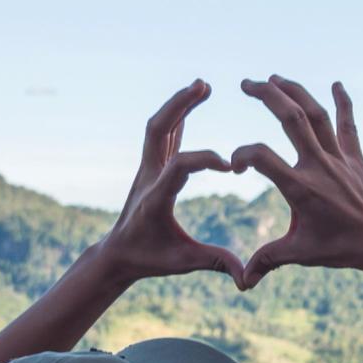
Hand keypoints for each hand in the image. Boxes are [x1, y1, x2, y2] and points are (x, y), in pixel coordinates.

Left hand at [96, 80, 244, 282]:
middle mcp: (148, 176)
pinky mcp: (152, 167)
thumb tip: (245, 278)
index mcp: (155, 198)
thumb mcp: (182, 263)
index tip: (231, 167)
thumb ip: (214, 263)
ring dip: (179, 104)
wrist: (118, 253)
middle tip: (204, 86)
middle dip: (180, 106)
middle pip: (159, 130)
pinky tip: (193, 100)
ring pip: (159, 126)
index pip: (179, 166)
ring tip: (203, 85)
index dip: (205, 160)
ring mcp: (148, 168)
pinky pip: (164, 134)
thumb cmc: (149, 258)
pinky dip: (179, 115)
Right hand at [227, 77, 362, 293]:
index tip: (235, 165)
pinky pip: (348, 125)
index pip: (261, 156)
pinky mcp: (356, 158)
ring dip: (295, 91)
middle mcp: (319, 166)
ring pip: (316, 114)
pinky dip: (343, 103)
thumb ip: (266, 261)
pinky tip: (337, 85)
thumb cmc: (341, 250)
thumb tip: (241, 283)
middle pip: (290, 117)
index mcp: (300, 188)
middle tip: (246, 83)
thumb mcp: (299, 254)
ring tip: (275, 78)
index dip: (242, 155)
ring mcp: (340, 159)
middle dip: (266, 95)